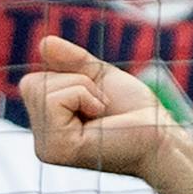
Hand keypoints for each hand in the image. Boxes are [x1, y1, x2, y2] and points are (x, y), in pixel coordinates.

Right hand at [20, 35, 175, 181]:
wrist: (160, 135)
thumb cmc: (134, 111)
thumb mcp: (98, 77)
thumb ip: (70, 61)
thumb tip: (43, 43)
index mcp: (48, 128)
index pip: (33, 82)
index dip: (68, 77)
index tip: (97, 99)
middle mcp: (43, 142)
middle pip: (32, 84)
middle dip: (74, 81)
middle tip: (102, 106)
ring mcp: (48, 149)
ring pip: (41, 89)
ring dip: (82, 89)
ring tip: (102, 113)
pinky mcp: (58, 149)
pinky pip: (55, 99)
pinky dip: (83, 96)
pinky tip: (100, 119)